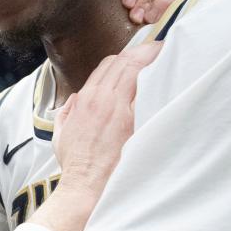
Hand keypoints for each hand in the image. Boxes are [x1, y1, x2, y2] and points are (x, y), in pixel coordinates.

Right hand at [53, 43, 162, 196]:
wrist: (86, 184)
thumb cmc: (76, 163)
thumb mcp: (60, 133)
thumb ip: (67, 112)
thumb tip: (75, 100)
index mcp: (85, 100)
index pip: (106, 66)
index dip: (123, 57)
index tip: (137, 55)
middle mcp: (102, 100)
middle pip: (124, 63)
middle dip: (143, 51)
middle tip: (159, 46)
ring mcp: (119, 109)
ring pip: (137, 72)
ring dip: (152, 60)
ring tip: (167, 52)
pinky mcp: (134, 122)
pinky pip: (148, 93)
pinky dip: (158, 81)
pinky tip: (169, 75)